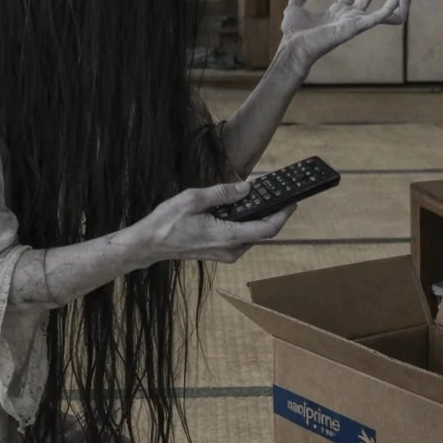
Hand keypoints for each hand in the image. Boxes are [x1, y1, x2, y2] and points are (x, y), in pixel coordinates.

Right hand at [138, 181, 294, 265]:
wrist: (150, 244)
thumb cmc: (167, 222)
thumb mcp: (194, 199)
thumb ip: (223, 193)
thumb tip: (247, 188)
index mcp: (228, 236)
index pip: (266, 229)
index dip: (282, 216)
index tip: (292, 203)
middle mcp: (231, 250)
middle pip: (263, 233)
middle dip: (273, 215)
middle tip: (277, 196)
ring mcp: (226, 254)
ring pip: (253, 237)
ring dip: (259, 220)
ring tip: (261, 200)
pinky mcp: (220, 253)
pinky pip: (242, 239)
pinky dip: (247, 225)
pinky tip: (243, 211)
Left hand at [280, 0, 409, 72]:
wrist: (293, 46)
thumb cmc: (294, 34)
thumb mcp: (293, 9)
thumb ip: (298, 0)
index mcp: (340, 12)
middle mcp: (352, 16)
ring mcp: (358, 21)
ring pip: (387, 4)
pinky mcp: (359, 26)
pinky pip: (383, 15)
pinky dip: (395, 3)